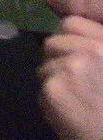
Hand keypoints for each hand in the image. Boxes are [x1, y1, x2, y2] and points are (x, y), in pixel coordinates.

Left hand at [41, 16, 102, 139]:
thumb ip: (98, 54)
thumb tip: (81, 49)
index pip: (71, 23)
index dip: (69, 38)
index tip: (75, 54)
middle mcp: (88, 51)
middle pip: (52, 43)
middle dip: (57, 60)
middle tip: (74, 82)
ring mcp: (68, 68)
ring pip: (45, 67)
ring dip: (55, 81)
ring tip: (76, 101)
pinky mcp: (52, 89)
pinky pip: (42, 89)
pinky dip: (52, 102)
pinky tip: (70, 115)